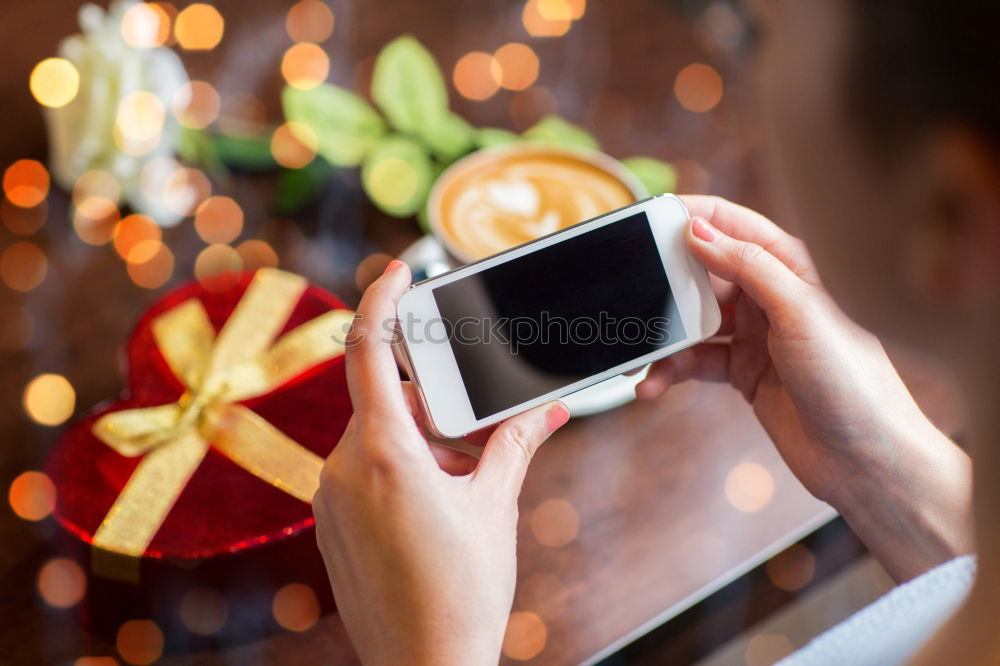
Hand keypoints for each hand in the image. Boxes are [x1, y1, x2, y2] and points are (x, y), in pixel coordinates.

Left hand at [312, 260, 569, 664]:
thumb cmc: (462, 591)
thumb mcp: (494, 506)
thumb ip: (515, 444)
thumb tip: (547, 408)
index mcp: (382, 452)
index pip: (366, 349)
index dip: (380, 300)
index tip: (399, 273)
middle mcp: (343, 468)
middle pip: (385, 400)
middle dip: (433, 401)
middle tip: (476, 421)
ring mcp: (331, 499)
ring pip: (376, 437)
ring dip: (420, 440)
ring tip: (465, 477)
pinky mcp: (332, 524)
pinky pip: (364, 470)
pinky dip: (401, 466)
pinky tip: (439, 501)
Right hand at [637, 196, 971, 579]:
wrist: (865, 460)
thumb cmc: (851, 381)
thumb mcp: (798, 311)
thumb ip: (748, 266)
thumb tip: (697, 231)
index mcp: (789, 267)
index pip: (731, 225)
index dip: (691, 217)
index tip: (649, 219)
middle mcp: (769, 296)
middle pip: (703, 273)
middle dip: (665, 282)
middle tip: (631, 294)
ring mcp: (755, 336)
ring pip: (693, 321)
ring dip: (662, 336)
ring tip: (637, 354)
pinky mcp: (743, 373)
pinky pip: (695, 361)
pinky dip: (671, 371)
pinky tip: (654, 384)